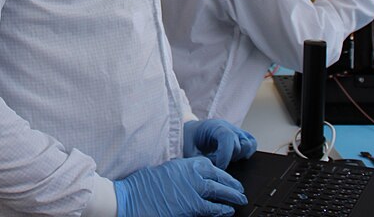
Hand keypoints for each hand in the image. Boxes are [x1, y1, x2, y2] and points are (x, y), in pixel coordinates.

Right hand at [114, 156, 246, 216]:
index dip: (223, 174)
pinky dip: (222, 209)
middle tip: (240, 190)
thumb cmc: (145, 185)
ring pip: (219, 191)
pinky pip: (212, 207)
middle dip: (232, 185)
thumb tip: (194, 179)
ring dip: (232, 196)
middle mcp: (193, 173)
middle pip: (219, 178)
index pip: (212, 166)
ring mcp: (193, 189)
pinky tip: (228, 210)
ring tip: (240, 199)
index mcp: (187, 163)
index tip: (229, 179)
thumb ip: (183, 173)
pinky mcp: (191, 206)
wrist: (132, 197)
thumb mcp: (168, 170)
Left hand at [184, 119, 256, 168]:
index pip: (227, 137)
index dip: (225, 155)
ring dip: (240, 156)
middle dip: (229, 159)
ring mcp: (235, 131)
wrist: (190, 132)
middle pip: (238, 144)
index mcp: (214, 126)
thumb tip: (214, 170)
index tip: (219, 168)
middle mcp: (228, 126)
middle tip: (217, 165)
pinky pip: (251, 143)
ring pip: (249, 143)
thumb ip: (201, 161)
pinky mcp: (240, 136)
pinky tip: (236, 159)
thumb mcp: (189, 152)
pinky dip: (247, 152)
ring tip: (227, 161)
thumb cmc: (188, 141)